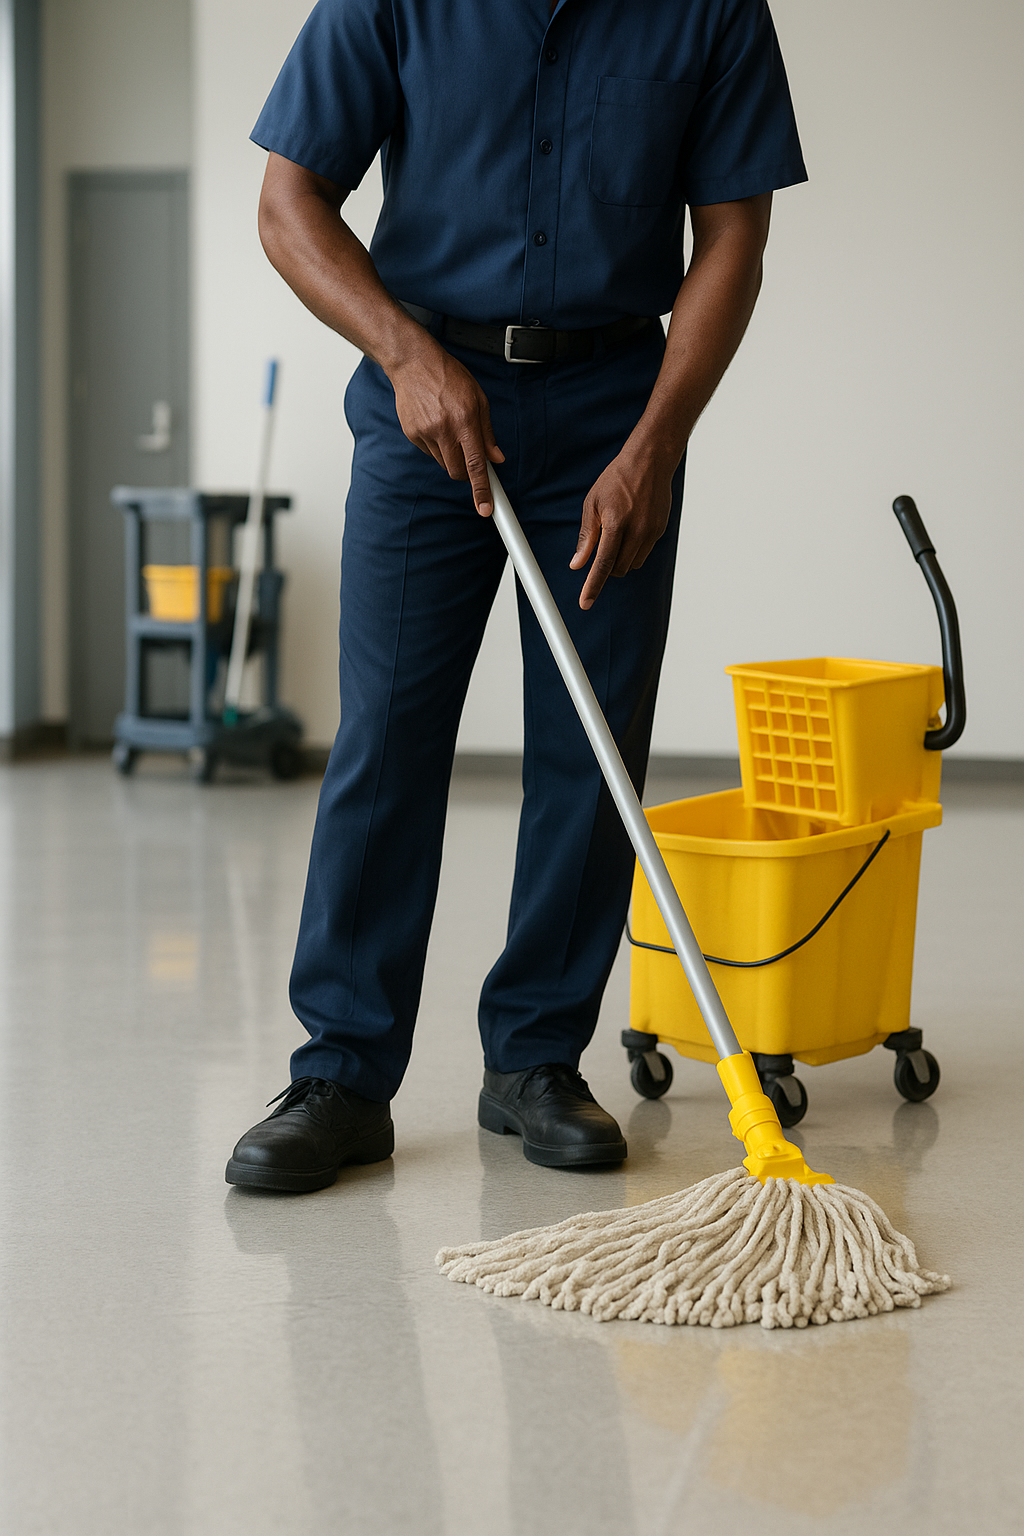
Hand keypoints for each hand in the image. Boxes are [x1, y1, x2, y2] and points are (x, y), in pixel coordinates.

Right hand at [388, 337, 503, 514]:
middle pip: (457, 471)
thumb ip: (487, 432)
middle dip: (467, 473)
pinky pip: (429, 452)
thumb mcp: (478, 398)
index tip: (486, 509)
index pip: (476, 465)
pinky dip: (437, 446)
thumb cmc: (448, 376)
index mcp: (465, 420)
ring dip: (452, 456)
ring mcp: (425, 433)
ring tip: (450, 429)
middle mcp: (444, 429)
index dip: (482, 490)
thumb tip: (496, 458)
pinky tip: (436, 424)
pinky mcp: (412, 434)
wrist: (413, 362)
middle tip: (470, 459)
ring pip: (443, 463)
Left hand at [570, 446, 675, 608]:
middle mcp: (636, 530)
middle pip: (619, 569)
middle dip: (607, 569)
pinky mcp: (660, 530)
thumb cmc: (617, 478)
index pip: (602, 564)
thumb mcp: (593, 503)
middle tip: (600, 551)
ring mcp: (651, 532)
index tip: (585, 603)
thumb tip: (577, 564)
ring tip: (616, 535)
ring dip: (621, 561)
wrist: (650, 461)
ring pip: (633, 564)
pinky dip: (633, 551)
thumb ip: (587, 537)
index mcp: (616, 523)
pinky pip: (644, 553)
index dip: (593, 586)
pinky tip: (629, 529)